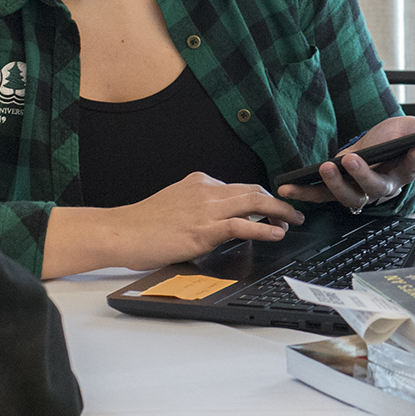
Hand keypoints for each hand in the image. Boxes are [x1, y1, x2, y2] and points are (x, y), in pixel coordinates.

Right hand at [41, 172, 303, 276]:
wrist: (120, 232)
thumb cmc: (142, 225)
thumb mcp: (174, 205)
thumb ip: (197, 208)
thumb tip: (218, 222)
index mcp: (198, 182)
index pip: (238, 186)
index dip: (260, 196)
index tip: (273, 205)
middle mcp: (206, 190)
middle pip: (253, 189)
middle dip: (277, 200)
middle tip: (294, 211)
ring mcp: (206, 209)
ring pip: (254, 202)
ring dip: (279, 211)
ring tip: (293, 220)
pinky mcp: (204, 230)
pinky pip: (243, 226)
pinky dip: (264, 228)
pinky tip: (277, 233)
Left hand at [276, 116, 414, 212]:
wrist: (377, 145)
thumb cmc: (394, 139)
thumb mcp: (408, 127)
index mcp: (402, 172)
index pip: (410, 168)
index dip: (414, 161)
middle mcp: (381, 186)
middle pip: (373, 187)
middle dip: (362, 175)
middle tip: (353, 160)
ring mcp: (358, 190)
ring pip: (347, 195)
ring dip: (333, 184)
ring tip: (324, 168)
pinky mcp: (338, 188)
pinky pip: (321, 196)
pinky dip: (304, 193)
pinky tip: (287, 188)